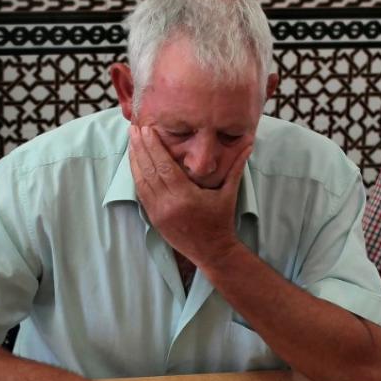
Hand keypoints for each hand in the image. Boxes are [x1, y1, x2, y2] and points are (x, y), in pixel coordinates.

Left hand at [129, 124, 252, 266]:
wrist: (212, 252)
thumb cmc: (222, 221)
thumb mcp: (229, 193)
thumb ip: (236, 166)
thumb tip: (249, 143)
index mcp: (185, 196)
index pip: (164, 166)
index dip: (153, 147)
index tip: (147, 129)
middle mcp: (168, 205)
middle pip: (149, 171)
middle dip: (140, 148)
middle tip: (133, 128)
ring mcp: (158, 213)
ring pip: (140, 182)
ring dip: (134, 160)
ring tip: (131, 141)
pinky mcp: (153, 219)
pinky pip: (141, 194)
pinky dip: (136, 177)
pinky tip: (134, 163)